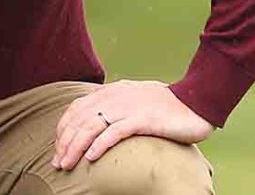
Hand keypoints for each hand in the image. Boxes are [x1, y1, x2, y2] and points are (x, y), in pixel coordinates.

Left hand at [51, 80, 214, 170]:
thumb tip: (99, 123)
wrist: (197, 100)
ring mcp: (129, 107)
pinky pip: (115, 132)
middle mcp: (116, 96)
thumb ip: (117, 107)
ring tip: (68, 164)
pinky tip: (91, 158)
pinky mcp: (143, 119)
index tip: (58, 147)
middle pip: (81, 119)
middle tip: (58, 163)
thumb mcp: (136, 101)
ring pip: (92, 126)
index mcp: (112, 91)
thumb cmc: (167, 106)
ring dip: (76, 147)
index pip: (77, 108)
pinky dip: (100, 145)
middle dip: (65, 142)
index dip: (64, 128)